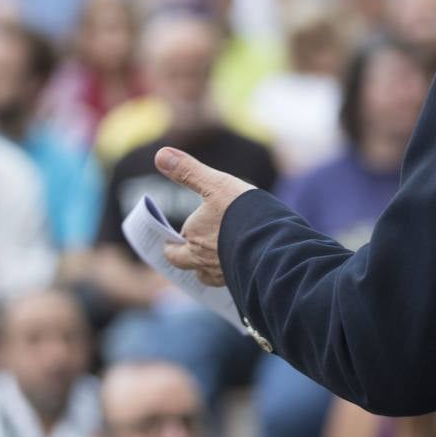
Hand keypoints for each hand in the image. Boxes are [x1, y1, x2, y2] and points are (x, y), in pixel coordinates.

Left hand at [155, 147, 253, 287]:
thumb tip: (160, 154)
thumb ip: (189, 171)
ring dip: (206, 268)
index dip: (173, 241)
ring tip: (214, 258)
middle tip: (186, 251)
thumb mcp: (216, 183)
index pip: (173, 246)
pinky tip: (240, 265)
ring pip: (207, 276)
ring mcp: (224, 275)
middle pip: (185, 265)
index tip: (172, 238)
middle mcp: (203, 262)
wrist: (276, 243)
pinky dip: (230, 274)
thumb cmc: (242, 212)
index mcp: (193, 239)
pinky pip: (230, 282)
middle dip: (184, 257)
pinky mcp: (243, 281)